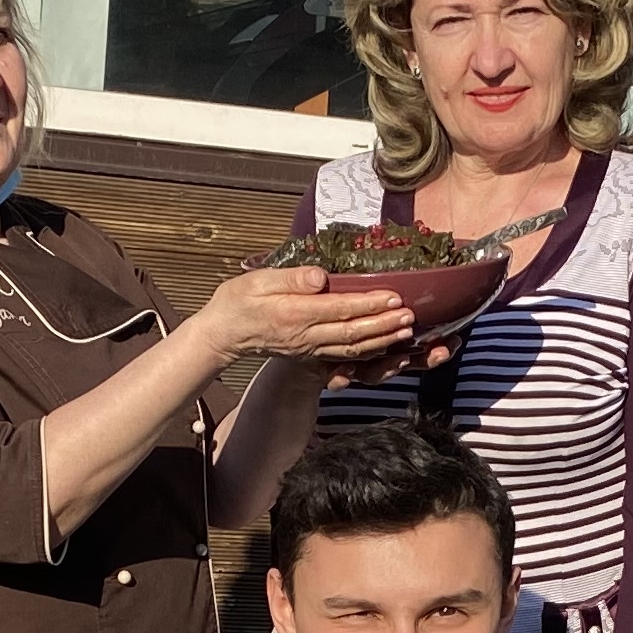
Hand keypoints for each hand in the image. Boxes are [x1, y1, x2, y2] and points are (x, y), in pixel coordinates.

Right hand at [205, 264, 417, 369]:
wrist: (222, 334)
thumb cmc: (237, 301)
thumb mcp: (258, 280)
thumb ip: (291, 278)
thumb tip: (320, 276)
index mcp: (294, 315)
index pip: (339, 309)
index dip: (369, 304)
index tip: (394, 297)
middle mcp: (305, 336)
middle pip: (352, 333)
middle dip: (384, 325)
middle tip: (410, 316)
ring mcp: (309, 349)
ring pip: (352, 349)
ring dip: (381, 341)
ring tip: (406, 332)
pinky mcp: (310, 355)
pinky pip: (343, 357)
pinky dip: (367, 353)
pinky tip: (384, 346)